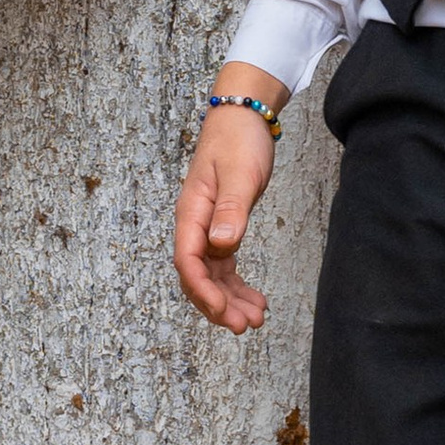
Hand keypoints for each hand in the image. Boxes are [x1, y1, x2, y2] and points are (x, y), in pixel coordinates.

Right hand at [174, 66, 285, 330]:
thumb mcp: (239, 173)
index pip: (188, 261)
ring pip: (213, 275)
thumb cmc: (238, 140)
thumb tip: (221, 244)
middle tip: (243, 327)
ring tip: (255, 320)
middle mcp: (195, 225)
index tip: (223, 311)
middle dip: (218, 305)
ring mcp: (208, 228)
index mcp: (192, 213)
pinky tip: (256, 300)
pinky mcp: (224, 227)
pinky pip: (225, 266)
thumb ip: (230, 209)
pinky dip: (237, 285)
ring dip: (230, 300)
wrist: (243, 117)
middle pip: (199, 276)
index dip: (203, 290)